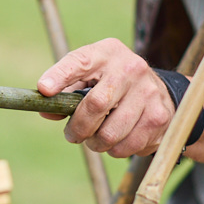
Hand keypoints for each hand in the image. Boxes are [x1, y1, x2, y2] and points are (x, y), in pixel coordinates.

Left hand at [38, 38, 174, 157]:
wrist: (154, 89)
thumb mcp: (88, 78)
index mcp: (106, 54)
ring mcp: (148, 92)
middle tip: (73, 135)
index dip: (59, 76)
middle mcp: (131, 68)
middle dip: (79, 128)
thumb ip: (66, 92)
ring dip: (97, 143)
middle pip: (96, 105)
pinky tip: (118, 139)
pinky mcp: (159, 116)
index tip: (44, 89)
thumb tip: (47, 110)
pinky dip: (116, 150)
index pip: (80, 62)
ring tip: (96, 138)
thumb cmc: (109, 83)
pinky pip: (128, 146)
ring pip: (111, 133)